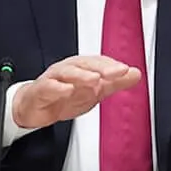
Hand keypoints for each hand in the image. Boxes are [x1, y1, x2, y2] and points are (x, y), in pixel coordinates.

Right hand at [12, 55, 141, 129]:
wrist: (34, 108)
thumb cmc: (64, 95)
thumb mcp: (94, 91)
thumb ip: (115, 83)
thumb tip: (136, 74)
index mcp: (82, 67)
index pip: (100, 63)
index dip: (113, 65)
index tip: (126, 70)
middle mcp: (68, 69)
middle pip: (85, 64)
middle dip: (101, 67)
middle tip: (116, 73)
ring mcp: (53, 79)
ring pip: (67, 73)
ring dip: (81, 75)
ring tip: (95, 79)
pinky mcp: (40, 91)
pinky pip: (48, 87)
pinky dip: (58, 88)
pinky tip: (67, 90)